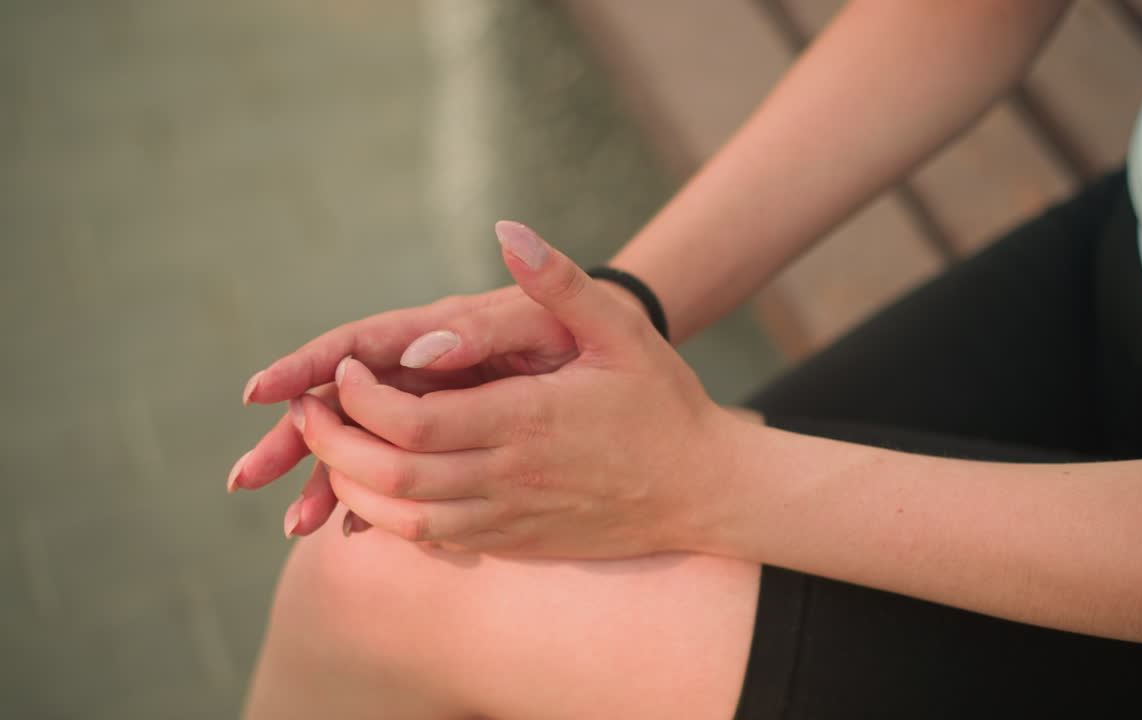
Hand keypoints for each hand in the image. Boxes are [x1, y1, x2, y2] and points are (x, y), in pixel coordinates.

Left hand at [295, 221, 741, 556]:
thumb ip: (559, 281)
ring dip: (352, 484)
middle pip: (389, 477)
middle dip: (332, 443)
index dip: (358, 398)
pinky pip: (433, 540)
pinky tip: (380, 487)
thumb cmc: (664, 404)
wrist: (706, 489)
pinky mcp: (516, 541)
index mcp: (524, 421)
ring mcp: (510, 518)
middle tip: (309, 411)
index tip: (342, 370)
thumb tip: (507, 228)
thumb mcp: (622, 329)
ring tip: (333, 447)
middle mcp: (509, 478)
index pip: (409, 422)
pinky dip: (390, 517)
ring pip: (402, 518)